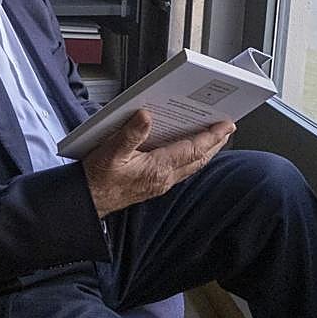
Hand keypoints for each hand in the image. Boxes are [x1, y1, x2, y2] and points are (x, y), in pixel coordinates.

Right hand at [82, 109, 234, 217]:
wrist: (89, 201)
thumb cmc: (98, 179)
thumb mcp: (110, 152)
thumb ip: (130, 134)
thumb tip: (146, 116)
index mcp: (157, 168)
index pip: (193, 150)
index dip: (211, 136)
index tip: (225, 125)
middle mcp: (164, 178)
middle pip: (199, 159)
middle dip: (216, 143)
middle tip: (228, 128)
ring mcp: (161, 183)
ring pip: (193, 165)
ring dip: (206, 150)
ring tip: (214, 137)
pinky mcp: (155, 184)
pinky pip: (182, 170)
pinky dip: (192, 158)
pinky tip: (189, 151)